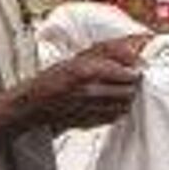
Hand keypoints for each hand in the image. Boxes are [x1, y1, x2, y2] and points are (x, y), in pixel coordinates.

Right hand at [15, 36, 145, 132]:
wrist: (32, 104)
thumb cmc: (52, 78)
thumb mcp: (77, 56)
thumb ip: (109, 51)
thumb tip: (136, 47)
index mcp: (87, 70)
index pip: (129, 73)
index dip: (134, 69)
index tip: (133, 66)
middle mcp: (91, 91)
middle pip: (130, 89)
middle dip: (130, 83)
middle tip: (122, 77)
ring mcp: (93, 109)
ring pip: (126, 103)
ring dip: (123, 96)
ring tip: (111, 89)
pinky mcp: (95, 122)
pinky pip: (117, 115)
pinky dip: (115, 108)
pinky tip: (104, 101)